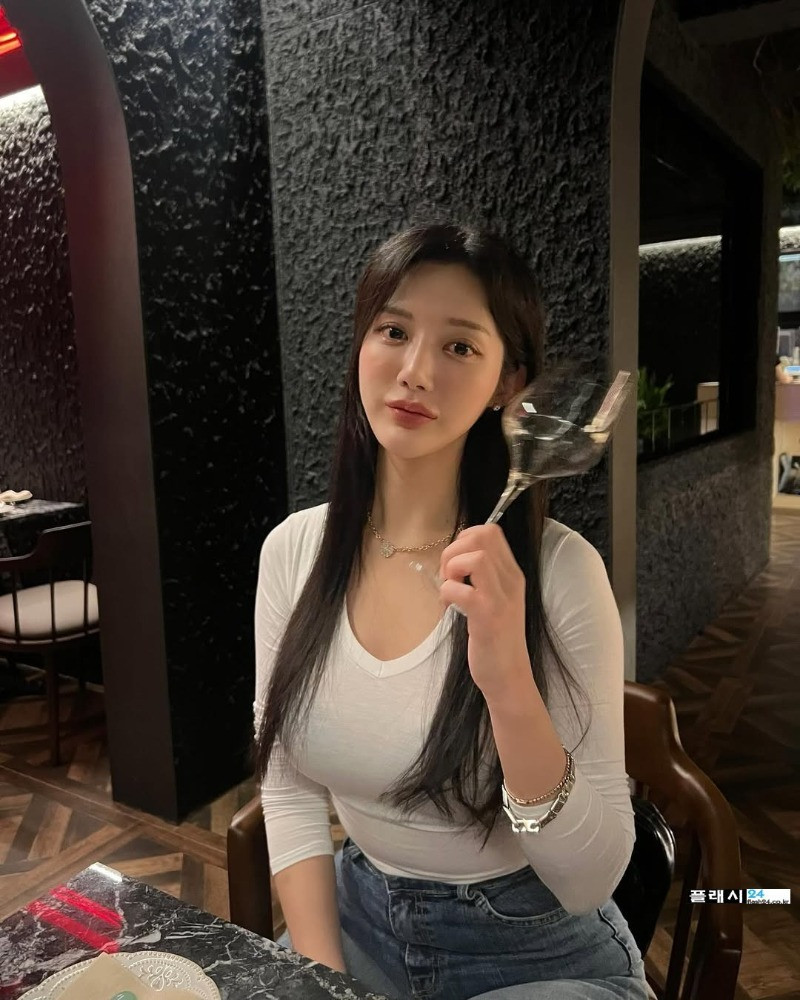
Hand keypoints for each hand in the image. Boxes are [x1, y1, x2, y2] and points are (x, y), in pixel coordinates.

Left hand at [438, 524, 531, 700]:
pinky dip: (447, 593)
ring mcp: (501, 598)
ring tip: (450, 589)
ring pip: (475, 557)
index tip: (457, 563)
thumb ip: (483, 577)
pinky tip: (449, 607)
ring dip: (451, 569)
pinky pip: (460, 589)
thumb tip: (456, 556)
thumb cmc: (496, 639)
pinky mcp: (487, 616)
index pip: (491, 531)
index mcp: (512, 574)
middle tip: (449, 576)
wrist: (509, 677)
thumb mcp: (496, 600)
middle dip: (454, 550)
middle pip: (481, 537)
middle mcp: (511, 581)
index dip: (465, 538)